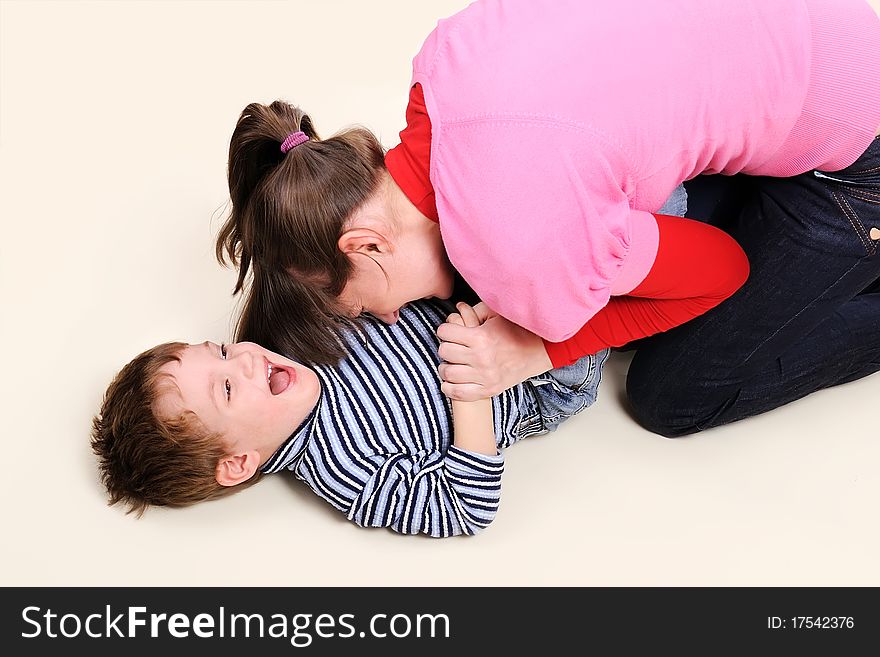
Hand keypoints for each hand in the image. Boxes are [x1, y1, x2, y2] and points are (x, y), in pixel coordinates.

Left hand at [437, 302, 552, 400]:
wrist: (538, 351)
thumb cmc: (516, 330)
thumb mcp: (496, 314)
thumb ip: (475, 310)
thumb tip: (458, 308)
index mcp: (480, 337)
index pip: (445, 332)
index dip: (445, 330)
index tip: (450, 332)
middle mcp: (481, 358)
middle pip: (444, 352)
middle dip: (446, 347)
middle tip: (452, 346)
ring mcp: (484, 376)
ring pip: (448, 373)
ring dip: (446, 367)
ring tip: (452, 363)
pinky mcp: (489, 390)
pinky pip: (458, 393)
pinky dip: (450, 388)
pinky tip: (452, 380)